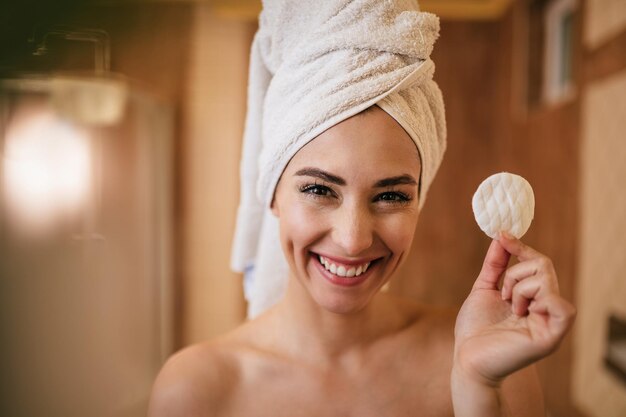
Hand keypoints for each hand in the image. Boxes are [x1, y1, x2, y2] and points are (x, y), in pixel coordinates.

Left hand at [453, 233, 575, 386]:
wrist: (466, 358)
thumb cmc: (475, 328)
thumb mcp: (484, 289)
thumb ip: (495, 264)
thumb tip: (502, 236)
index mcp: (534, 298)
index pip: (539, 262)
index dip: (521, 247)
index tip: (502, 235)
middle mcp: (546, 308)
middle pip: (543, 266)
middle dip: (515, 272)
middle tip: (502, 295)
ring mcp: (551, 322)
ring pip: (544, 280)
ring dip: (517, 288)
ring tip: (509, 309)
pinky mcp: (551, 337)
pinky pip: (561, 306)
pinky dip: (538, 300)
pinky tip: (521, 312)